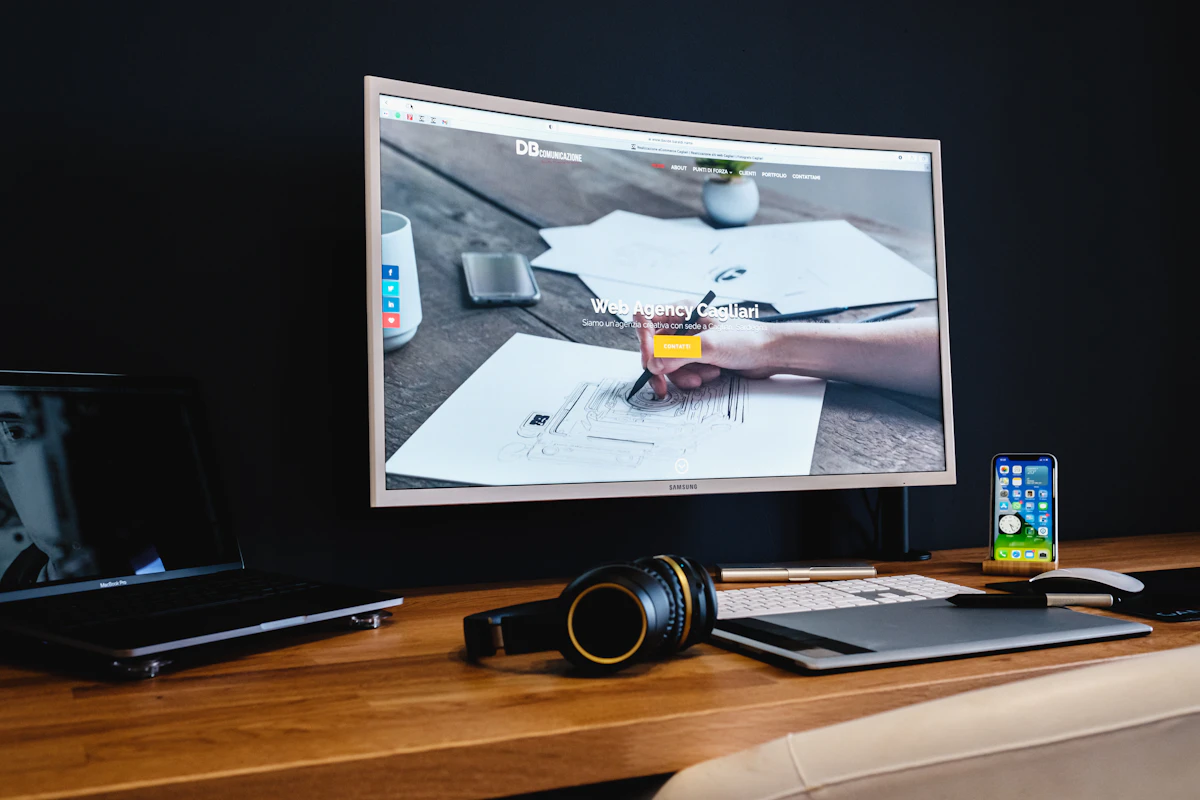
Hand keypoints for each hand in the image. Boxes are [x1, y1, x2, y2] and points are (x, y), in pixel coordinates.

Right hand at [633, 307, 777, 397]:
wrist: (771, 353)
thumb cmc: (748, 339)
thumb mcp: (710, 346)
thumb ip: (678, 354)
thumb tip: (653, 364)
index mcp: (683, 312)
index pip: (646, 319)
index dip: (643, 339)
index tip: (651, 358)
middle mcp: (683, 326)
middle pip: (652, 347)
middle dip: (660, 367)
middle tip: (662, 385)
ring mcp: (689, 343)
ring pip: (665, 363)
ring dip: (680, 375)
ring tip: (701, 377)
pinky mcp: (696, 358)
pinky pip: (680, 372)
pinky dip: (690, 378)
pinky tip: (710, 375)